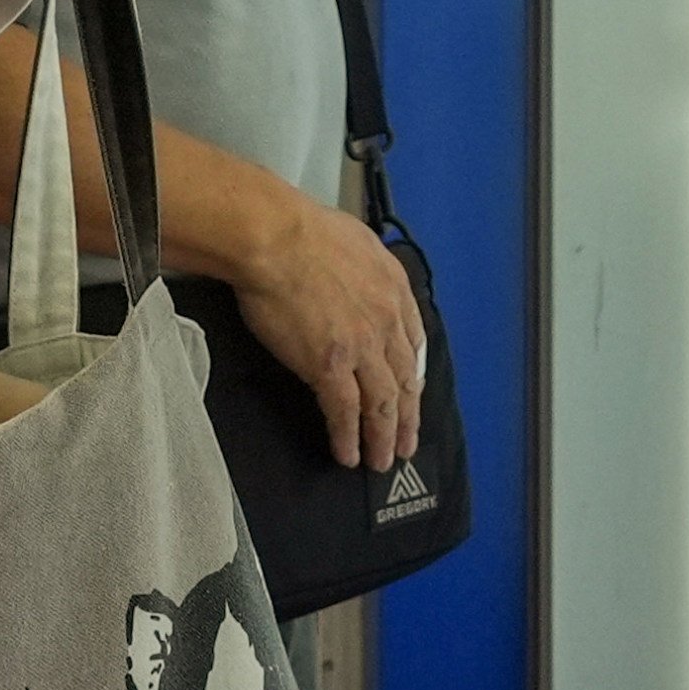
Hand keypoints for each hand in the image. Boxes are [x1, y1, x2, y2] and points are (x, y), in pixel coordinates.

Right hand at [231, 185, 424, 472]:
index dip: (413, 373)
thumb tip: (360, 278)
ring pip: (382, 404)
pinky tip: (348, 455)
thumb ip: (367, 268)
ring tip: (381, 460)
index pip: (413, 341)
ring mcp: (361, 348)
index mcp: (394, 287)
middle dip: (407, 417)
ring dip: (383, 437)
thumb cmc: (301, 229)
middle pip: (404, 380)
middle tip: (406, 444)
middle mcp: (386, 321)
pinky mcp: (330, 367)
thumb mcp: (355, 239)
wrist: (275, 237)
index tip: (412, 392)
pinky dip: (349, 437)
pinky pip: (345, 413)